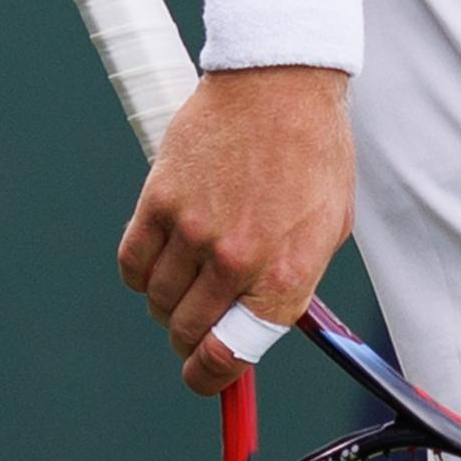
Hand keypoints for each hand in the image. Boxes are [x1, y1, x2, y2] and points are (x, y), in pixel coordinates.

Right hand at [117, 65, 353, 395]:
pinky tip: (157, 260)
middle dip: (189, 339)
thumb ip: (295, 281)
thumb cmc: (313, 151)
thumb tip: (260, 326)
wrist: (280, 83)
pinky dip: (140, 272)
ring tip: (184, 280)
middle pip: (187, 332)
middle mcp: (237, 260)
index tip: (203, 376)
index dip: (211, 377)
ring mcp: (194, 231)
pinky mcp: (159, 201)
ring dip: (165, 303)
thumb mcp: (328, 227)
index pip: (232, 355)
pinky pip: (132, 262)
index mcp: (286, 274)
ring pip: (156, 301)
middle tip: (194, 325)